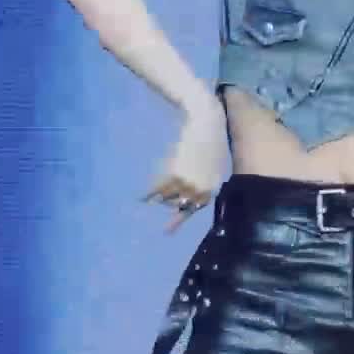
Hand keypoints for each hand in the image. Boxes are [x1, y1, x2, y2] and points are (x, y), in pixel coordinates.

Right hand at [145, 98, 226, 232]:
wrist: (206, 123)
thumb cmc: (209, 141)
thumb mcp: (211, 166)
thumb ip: (202, 183)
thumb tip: (187, 201)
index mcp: (212, 189)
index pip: (193, 209)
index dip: (179, 218)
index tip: (166, 231)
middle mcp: (201, 192)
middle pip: (177, 204)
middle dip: (169, 198)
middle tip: (163, 190)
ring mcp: (189, 185)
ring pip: (167, 197)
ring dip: (160, 192)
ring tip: (156, 185)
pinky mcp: (176, 176)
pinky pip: (159, 189)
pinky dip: (149, 193)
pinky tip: (141, 197)